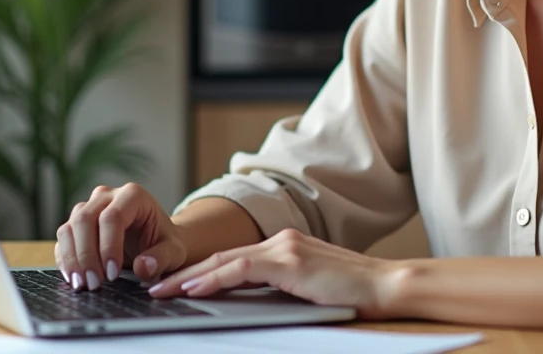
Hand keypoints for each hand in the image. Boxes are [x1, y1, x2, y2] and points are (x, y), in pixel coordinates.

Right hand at [54, 183, 185, 291]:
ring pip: (69, 227)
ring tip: (83, 285)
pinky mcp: (76, 224)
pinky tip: (74, 279)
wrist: (154, 242)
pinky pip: (63, 239)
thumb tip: (143, 267)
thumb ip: (162, 258)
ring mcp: (88, 207)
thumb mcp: (173, 252)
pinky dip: (65, 260)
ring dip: (73, 259)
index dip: (108, 246)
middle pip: (85, 219)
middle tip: (94, 284)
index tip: (112, 274)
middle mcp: (106, 196)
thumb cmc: (163, 243)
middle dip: (87, 255)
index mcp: (133, 195)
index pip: (112, 217)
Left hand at [147, 228, 401, 318]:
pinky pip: (241, 269)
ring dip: (190, 276)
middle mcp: (281, 240)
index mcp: (284, 246)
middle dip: (186, 273)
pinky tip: (194, 288)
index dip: (201, 271)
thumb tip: (246, 303)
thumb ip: (280, 289)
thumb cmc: (353, 296)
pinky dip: (214, 278)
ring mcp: (285, 247)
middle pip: (221, 257)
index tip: (175, 284)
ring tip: (164, 290)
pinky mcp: (289, 260)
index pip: (232, 259)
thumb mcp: (308, 290)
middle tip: (156, 287)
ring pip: (225, 260)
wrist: (386, 286)